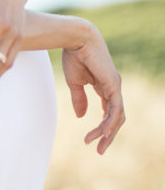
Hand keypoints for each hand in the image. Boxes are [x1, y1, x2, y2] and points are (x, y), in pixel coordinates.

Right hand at [61, 26, 124, 153]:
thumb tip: (81, 116)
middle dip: (108, 135)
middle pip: (116, 117)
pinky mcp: (114, 86)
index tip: (93, 139)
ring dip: (107, 133)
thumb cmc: (74, 56)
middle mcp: (113, 87)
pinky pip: (115, 110)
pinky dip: (108, 123)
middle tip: (99, 150)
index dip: (104, 125)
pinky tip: (100, 132)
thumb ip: (79, 99)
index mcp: (105, 86)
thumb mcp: (75, 83)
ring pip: (117, 117)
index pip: (110, 111)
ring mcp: (115, 87)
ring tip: (96, 144)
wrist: (76, 39)